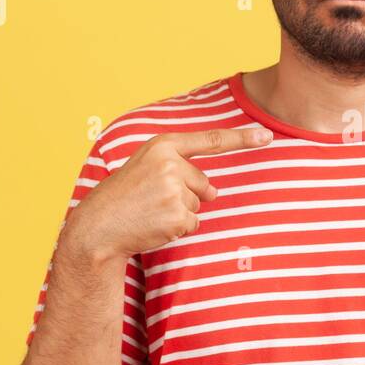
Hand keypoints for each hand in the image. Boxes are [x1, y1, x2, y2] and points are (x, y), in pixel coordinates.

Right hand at [64, 127, 273, 259]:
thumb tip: (215, 192)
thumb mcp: (146, 168)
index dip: (242, 138)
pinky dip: (178, 229)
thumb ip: (181, 169)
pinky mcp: (178, 216)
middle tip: (152, 200)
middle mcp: (170, 164)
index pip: (210, 140)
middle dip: (187, 195)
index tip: (267, 136)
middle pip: (205, 183)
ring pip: (199, 204)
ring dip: (180, 213)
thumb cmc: (123, 197)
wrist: (98, 226)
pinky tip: (154, 225)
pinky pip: (194, 224)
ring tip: (150, 212)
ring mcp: (174, 190)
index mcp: (162, 145)